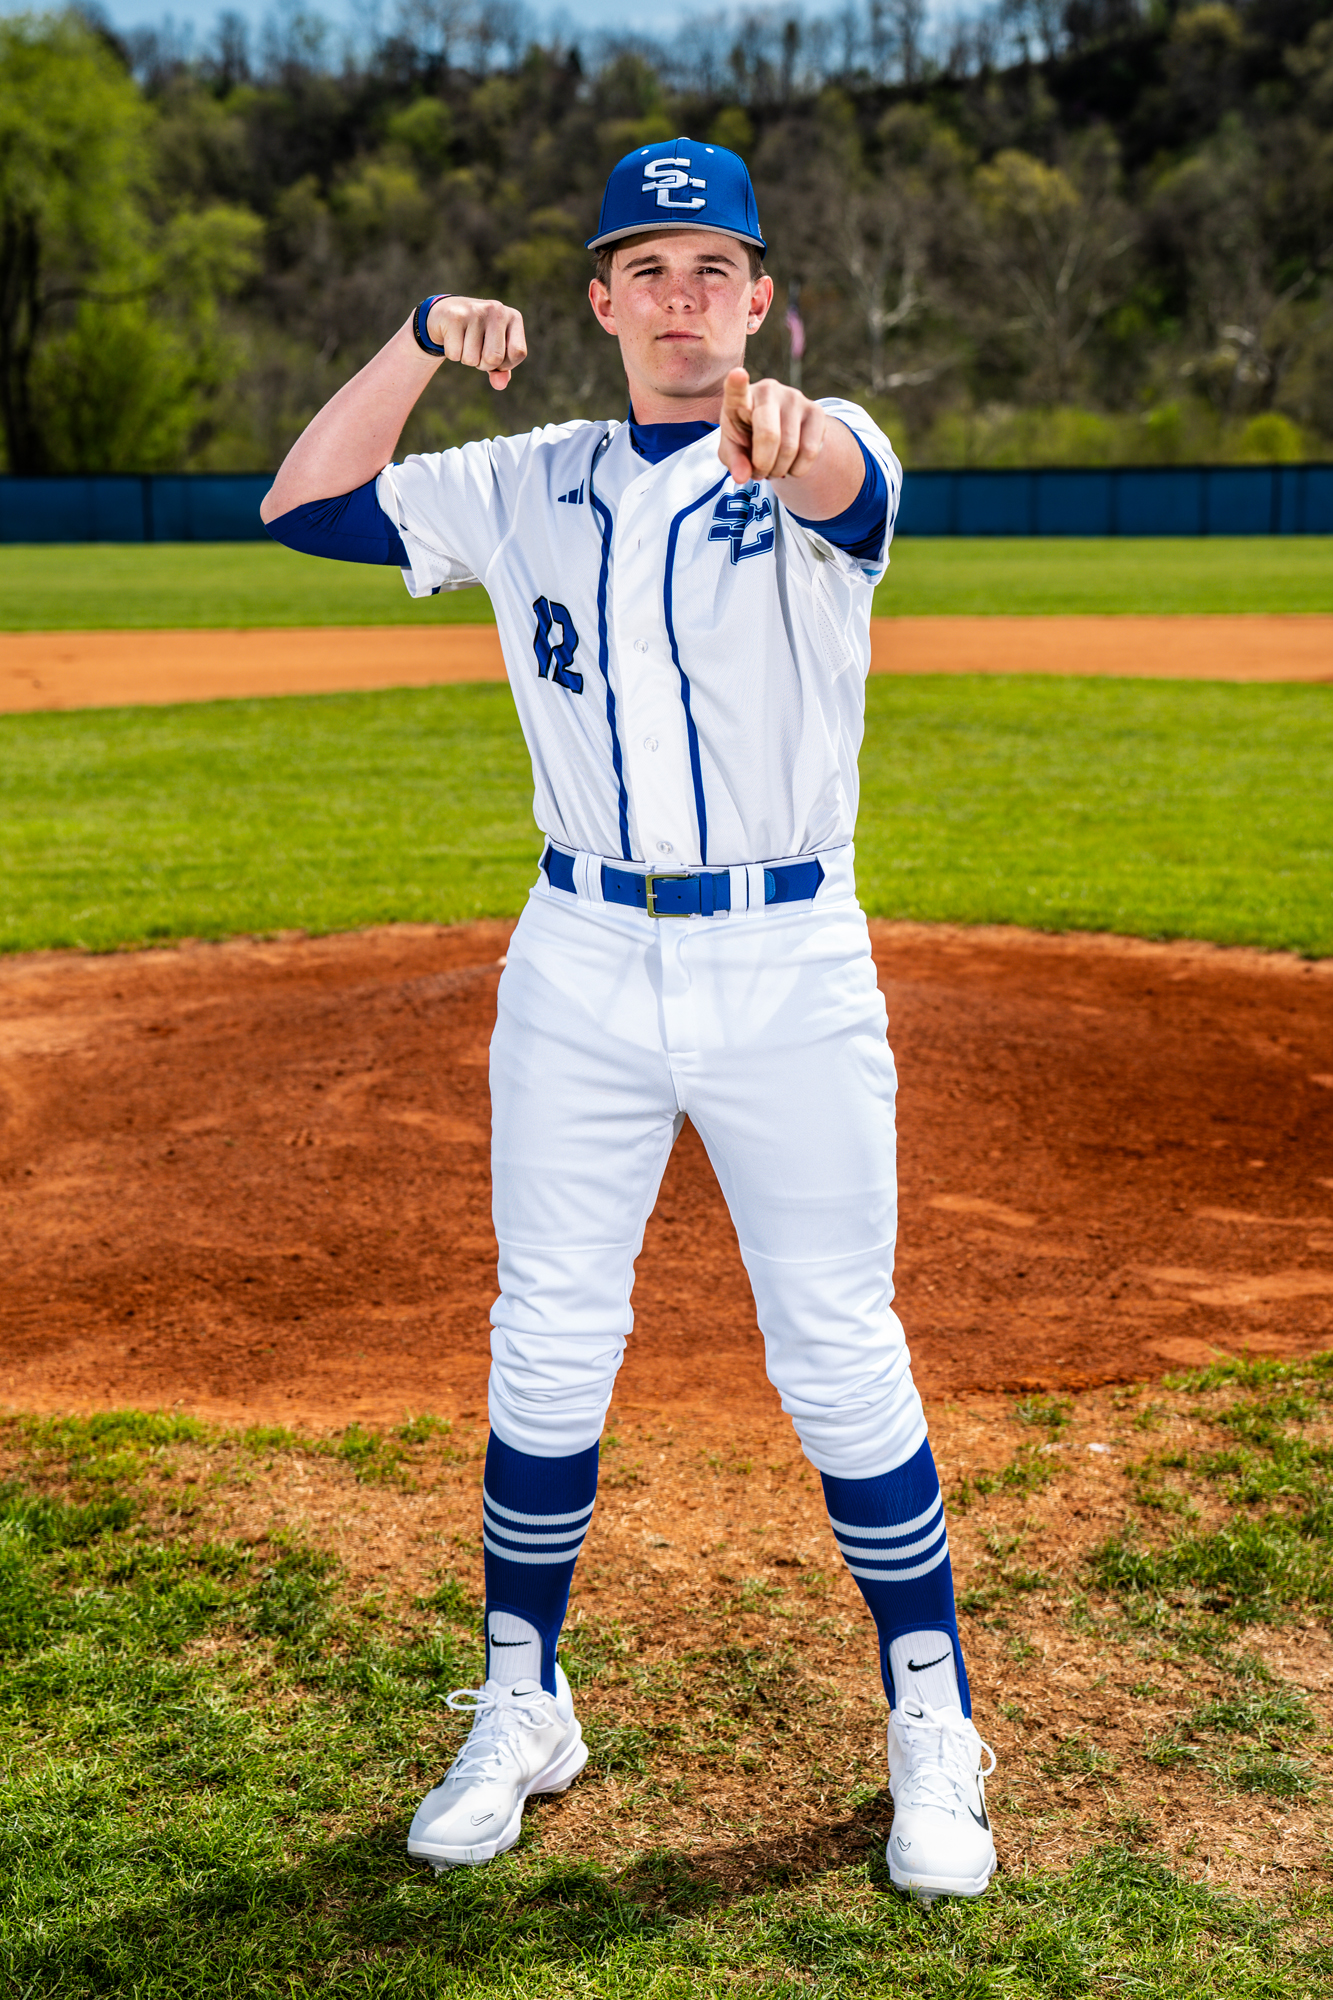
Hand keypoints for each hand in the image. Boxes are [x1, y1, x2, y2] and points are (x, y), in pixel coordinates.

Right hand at [426, 296, 527, 389]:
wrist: (447, 314)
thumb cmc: (477, 337)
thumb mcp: (495, 352)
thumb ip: (501, 371)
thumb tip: (500, 385)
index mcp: (513, 317)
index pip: (518, 353)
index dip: (506, 364)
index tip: (497, 358)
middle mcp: (497, 310)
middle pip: (494, 358)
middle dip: (483, 364)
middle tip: (477, 350)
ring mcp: (475, 311)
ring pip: (472, 359)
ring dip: (466, 359)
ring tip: (464, 342)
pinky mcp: (454, 316)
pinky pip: (454, 354)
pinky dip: (452, 354)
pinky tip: (453, 338)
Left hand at [718, 368, 826, 482]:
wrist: (779, 433)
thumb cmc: (748, 438)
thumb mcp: (733, 450)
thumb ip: (733, 462)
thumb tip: (742, 477)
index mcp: (741, 398)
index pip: (737, 390)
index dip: (737, 383)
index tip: (737, 374)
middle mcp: (769, 390)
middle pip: (769, 436)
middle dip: (763, 466)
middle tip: (759, 472)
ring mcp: (795, 397)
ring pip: (790, 449)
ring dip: (780, 471)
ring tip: (773, 468)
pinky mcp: (816, 410)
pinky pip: (810, 452)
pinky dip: (798, 470)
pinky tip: (790, 465)